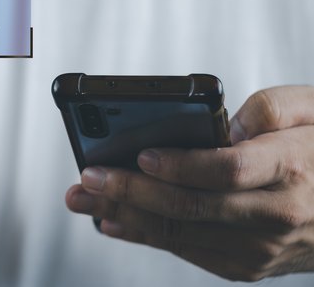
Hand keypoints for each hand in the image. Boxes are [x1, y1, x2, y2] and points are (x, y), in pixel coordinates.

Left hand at [66, 86, 313, 280]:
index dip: (182, 165)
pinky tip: (113, 222)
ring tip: (83, 199)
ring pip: (182, 234)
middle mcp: (277, 215)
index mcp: (291, 168)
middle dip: (131, 192)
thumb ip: (268, 108)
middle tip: (88, 177)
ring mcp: (263, 248)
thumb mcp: (312, 108)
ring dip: (125, 217)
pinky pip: (189, 251)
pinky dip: (147, 237)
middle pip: (192, 207)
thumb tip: (220, 127)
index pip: (228, 170)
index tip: (142, 155)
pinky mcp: (249, 266)